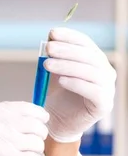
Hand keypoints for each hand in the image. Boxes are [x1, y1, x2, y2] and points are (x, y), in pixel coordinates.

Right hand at [0, 101, 48, 155]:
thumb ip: (1, 118)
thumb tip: (31, 119)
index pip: (28, 108)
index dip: (39, 117)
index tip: (40, 124)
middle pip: (36, 125)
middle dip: (38, 135)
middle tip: (32, 143)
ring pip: (36, 143)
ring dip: (34, 149)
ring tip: (24, 153)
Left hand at [44, 27, 115, 141]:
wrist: (58, 122)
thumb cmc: (57, 95)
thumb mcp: (54, 71)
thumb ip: (54, 55)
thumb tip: (51, 35)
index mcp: (95, 61)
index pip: (86, 43)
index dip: (70, 36)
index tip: (52, 33)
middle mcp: (105, 73)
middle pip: (89, 56)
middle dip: (67, 50)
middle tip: (48, 48)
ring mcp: (108, 89)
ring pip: (91, 72)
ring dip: (67, 65)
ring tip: (47, 65)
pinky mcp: (104, 105)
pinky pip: (94, 91)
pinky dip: (77, 84)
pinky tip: (62, 81)